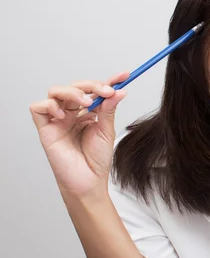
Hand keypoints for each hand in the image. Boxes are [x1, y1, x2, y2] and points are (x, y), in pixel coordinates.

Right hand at [29, 71, 129, 199]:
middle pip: (75, 86)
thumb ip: (108, 109)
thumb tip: (118, 90)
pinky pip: (38, 108)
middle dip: (92, 85)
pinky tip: (64, 116)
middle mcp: (72, 113)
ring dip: (72, 92)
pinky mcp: (45, 129)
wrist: (88, 181)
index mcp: (87, 112)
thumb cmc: (96, 160)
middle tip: (107, 91)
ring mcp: (58, 120)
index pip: (95, 90)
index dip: (109, 81)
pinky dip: (50, 106)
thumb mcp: (106, 130)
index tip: (125, 76)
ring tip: (87, 103)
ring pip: (56, 91)